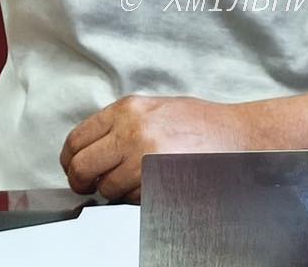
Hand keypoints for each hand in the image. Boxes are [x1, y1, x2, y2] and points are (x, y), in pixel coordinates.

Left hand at [59, 95, 240, 201]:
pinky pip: (132, 200)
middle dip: (81, 181)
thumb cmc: (199, 122)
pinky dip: (134, 199)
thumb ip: (120, 124)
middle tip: (88, 185)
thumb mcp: (152, 109)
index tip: (73, 167)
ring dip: (113, 191)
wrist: (237, 136)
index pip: (77, 139)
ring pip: (107, 188)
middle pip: (83, 166)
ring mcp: (145, 159)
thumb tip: (90, 146)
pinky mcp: (159, 182)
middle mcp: (132, 132)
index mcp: (127, 110)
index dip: (70, 159)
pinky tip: (149, 186)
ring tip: (132, 182)